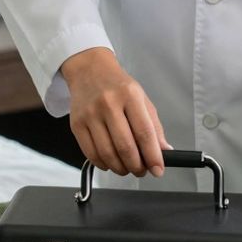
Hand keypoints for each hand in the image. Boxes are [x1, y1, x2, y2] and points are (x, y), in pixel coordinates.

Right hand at [61, 47, 170, 176]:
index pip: (144, 132)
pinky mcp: (76, 124)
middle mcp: (109, 103)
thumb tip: (164, 151)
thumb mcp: (142, 99)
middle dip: (137, 166)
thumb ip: (154, 126)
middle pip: (125, 146)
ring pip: (107, 153)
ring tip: (127, 168)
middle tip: (142, 171)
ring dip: (121, 168)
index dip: (153, 155)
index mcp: (130, 95)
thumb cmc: (118, 86)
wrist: (89, 70)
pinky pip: (91, 153)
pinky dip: (103, 164)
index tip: (158, 170)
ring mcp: (90, 114)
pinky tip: (111, 162)